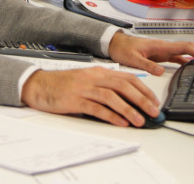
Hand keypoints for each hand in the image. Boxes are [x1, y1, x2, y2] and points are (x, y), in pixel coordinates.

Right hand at [21, 66, 160, 126]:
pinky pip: (97, 108)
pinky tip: (120, 122)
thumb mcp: (88, 80)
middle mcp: (94, 77)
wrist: (39, 85)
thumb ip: (105, 86)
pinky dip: (111, 115)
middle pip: (123, 86)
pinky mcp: (76, 100)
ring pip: (112, 97)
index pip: (127, 77)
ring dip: (128, 109)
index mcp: (100, 72)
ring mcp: (85, 88)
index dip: (143, 89)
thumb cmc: (64, 84)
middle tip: (153, 111)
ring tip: (139, 120)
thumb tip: (127, 99)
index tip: (154, 100)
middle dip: (141, 99)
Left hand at [108, 32, 193, 76]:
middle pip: (189, 48)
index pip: (185, 48)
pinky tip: (193, 66)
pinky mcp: (160, 55)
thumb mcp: (133, 59)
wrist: (115, 44)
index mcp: (161, 46)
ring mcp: (163, 51)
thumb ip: (146, 64)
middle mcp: (165, 47)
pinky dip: (188, 60)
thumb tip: (160, 71)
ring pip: (186, 52)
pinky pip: (178, 57)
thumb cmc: (123, 48)